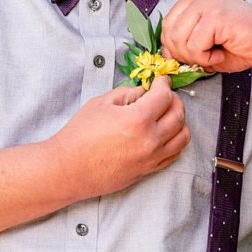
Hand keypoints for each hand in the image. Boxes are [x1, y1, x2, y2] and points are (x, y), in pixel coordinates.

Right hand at [49, 77, 189, 200]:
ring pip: (183, 135)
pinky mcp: (148, 170)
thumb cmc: (80, 134)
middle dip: (174, 100)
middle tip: (164, 95)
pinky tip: (165, 133)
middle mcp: (150, 139)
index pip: (164, 96)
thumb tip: (145, 91)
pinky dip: (175, 140)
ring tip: (167, 114)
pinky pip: (175, 154)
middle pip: (179, 114)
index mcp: (138, 119)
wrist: (68, 168)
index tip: (161, 81)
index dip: (164, 84)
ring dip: (179, 120)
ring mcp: (151, 157)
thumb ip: (128, 93)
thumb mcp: (102, 103)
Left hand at [161, 0, 251, 73]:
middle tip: (204, 58)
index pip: (168, 22)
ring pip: (179, 38)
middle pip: (169, 30)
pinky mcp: (217, 15)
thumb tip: (165, 55)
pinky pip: (194, 45)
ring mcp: (210, 2)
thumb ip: (185, 43)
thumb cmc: (243, 45)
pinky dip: (206, 57)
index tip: (190, 56)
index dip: (173, 45)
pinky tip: (221, 53)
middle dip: (183, 53)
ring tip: (214, 54)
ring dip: (195, 56)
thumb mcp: (206, 42)